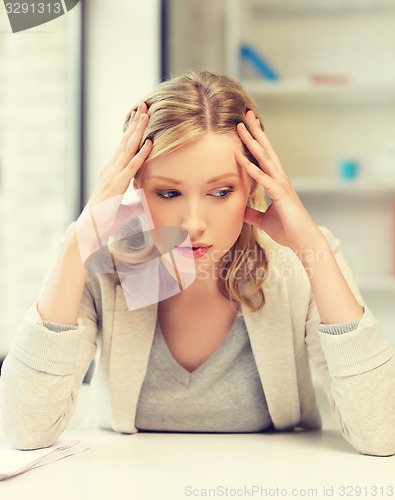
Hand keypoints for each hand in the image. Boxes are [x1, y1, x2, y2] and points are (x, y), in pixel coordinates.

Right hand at [76, 103, 152, 261]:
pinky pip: (132, 167)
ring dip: (138, 131)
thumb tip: (145, 202)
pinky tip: (150, 143)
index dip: (132, 130)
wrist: (90, 229)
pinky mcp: (117, 185)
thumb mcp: (125, 207)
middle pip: (125, 141)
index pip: (124, 146)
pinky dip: (142, 154)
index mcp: (112, 171)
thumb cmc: (106, 220)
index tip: (139, 115)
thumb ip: (135, 202)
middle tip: (144, 105)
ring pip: (128, 148)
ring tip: (146, 114)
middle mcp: (111, 169)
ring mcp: (113, 175)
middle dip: (135, 123)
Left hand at [236, 110, 320, 251]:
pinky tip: (240, 157)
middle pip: (265, 150)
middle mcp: (279, 178)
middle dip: (255, 131)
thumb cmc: (287, 230)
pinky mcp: (280, 195)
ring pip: (265, 158)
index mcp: (276, 182)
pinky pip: (263, 178)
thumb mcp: (263, 220)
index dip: (255, 141)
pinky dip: (251, 167)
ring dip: (252, 142)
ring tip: (241, 127)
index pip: (264, 157)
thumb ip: (252, 213)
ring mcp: (281, 185)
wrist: (303, 242)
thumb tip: (240, 209)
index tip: (246, 126)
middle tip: (245, 114)